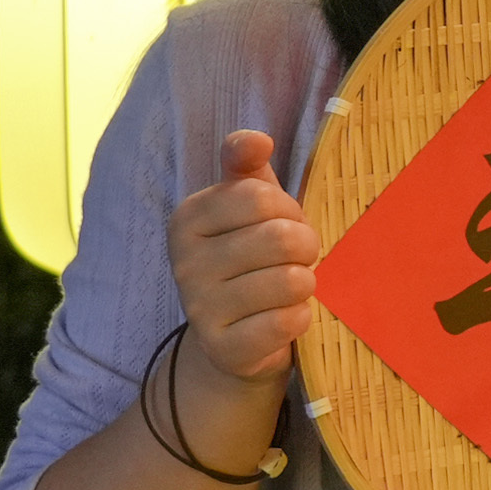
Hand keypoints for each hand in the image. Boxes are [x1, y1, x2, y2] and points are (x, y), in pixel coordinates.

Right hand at [166, 128, 317, 395]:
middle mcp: (184, 264)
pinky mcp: (224, 349)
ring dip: (305, 284)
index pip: (261, 197)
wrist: (239, 339)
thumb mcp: (249, 205)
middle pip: (279, 238)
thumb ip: (247, 165)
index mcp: (187, 219)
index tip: (284, 224)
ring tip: (290, 288)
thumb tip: (255, 140)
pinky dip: (301, 317)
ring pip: (290, 281)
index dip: (289, 210)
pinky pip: (287, 322)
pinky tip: (286, 318)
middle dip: (305, 246)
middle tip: (297, 258)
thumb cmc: (252, 258)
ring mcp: (200, 309)